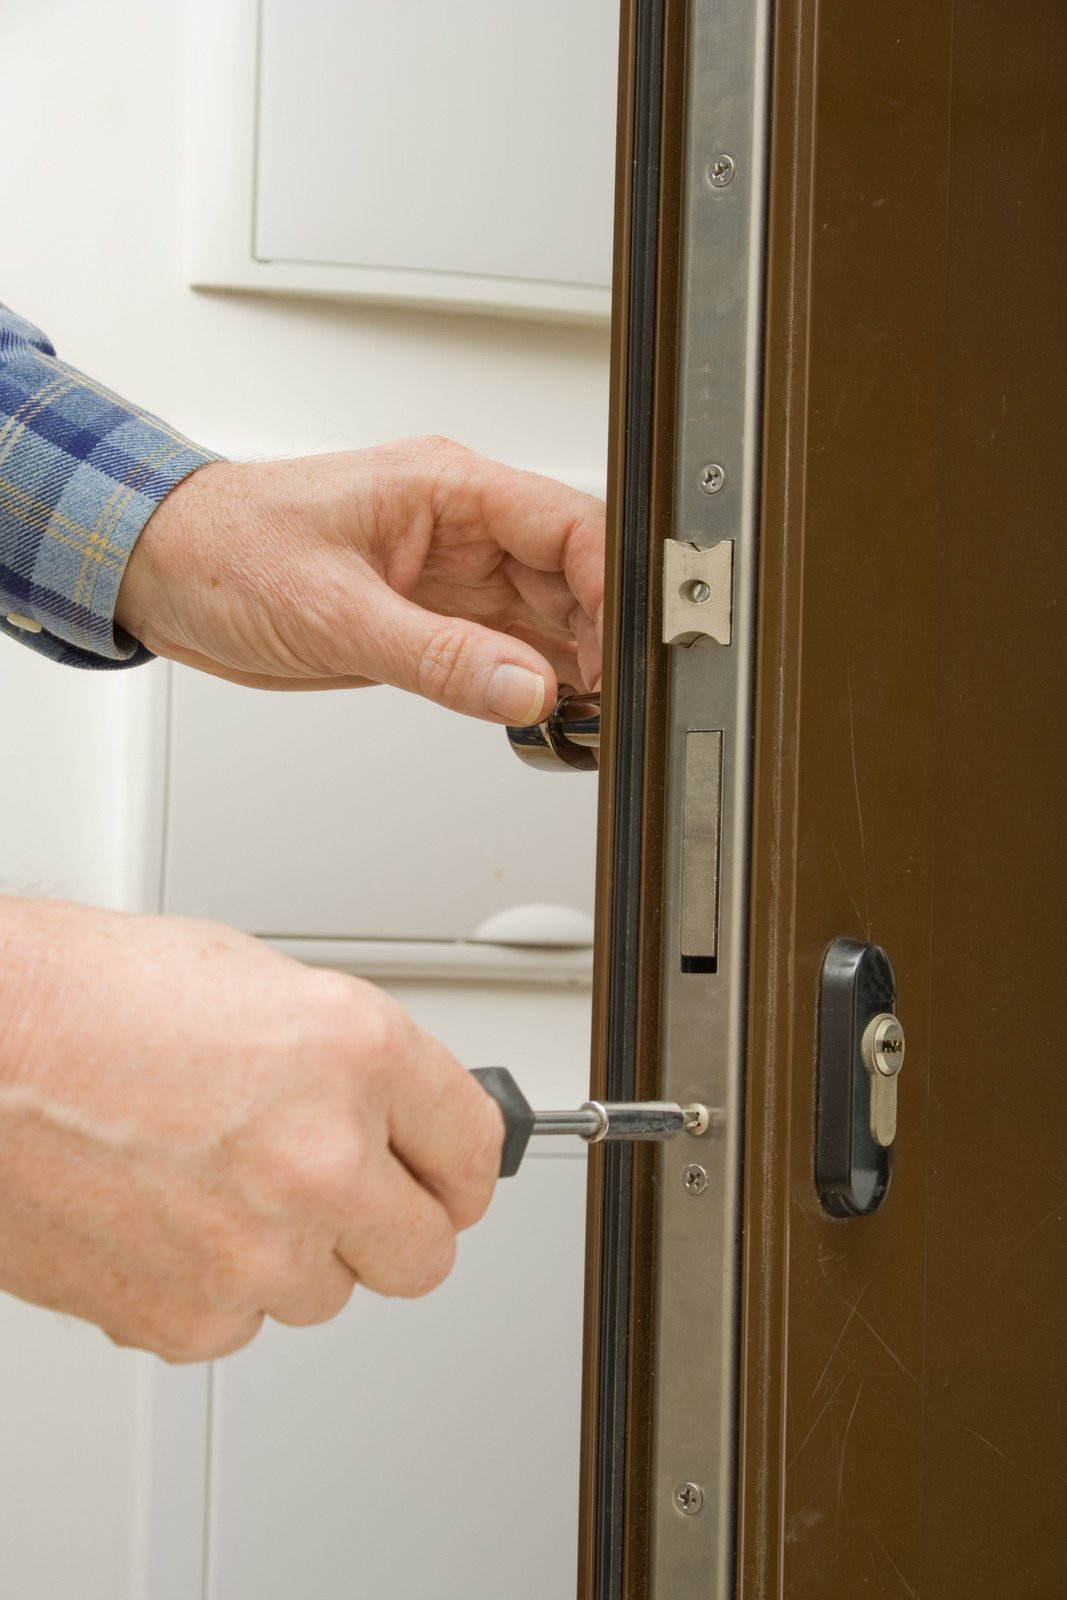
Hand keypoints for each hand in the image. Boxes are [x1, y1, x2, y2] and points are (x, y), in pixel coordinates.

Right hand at [0, 898, 501, 1361]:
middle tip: (352, 1196)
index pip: (475, 1151)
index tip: (446, 1174)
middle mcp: (323, 1159)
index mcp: (357, 1055)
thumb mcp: (260, 984)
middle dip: (395, 1225)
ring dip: (295, 1255)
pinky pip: (241, 1323)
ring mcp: (256, 1251)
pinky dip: (215, 1287)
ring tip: (218, 1183)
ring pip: (327, 1294)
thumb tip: (396, 1117)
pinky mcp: (185, 1319)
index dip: (457, 1165)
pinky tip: (167, 1216)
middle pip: (427, 1252)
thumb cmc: (90, 999)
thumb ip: (350, 1065)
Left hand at [116, 438, 604, 724]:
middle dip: (603, 634)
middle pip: (573, 575)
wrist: (163, 572)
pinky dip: (528, 684)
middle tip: (612, 698)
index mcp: (446, 489)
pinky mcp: (431, 620)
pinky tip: (544, 712)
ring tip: (589, 713)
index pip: (570, 523)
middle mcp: (460, 529)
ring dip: (572, 664)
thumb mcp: (335, 611)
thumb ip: (438, 656)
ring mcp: (450, 577)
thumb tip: (525, 687)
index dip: (614, 584)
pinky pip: (502, 651)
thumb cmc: (226, 551)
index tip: (626, 646)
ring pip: (547, 618)